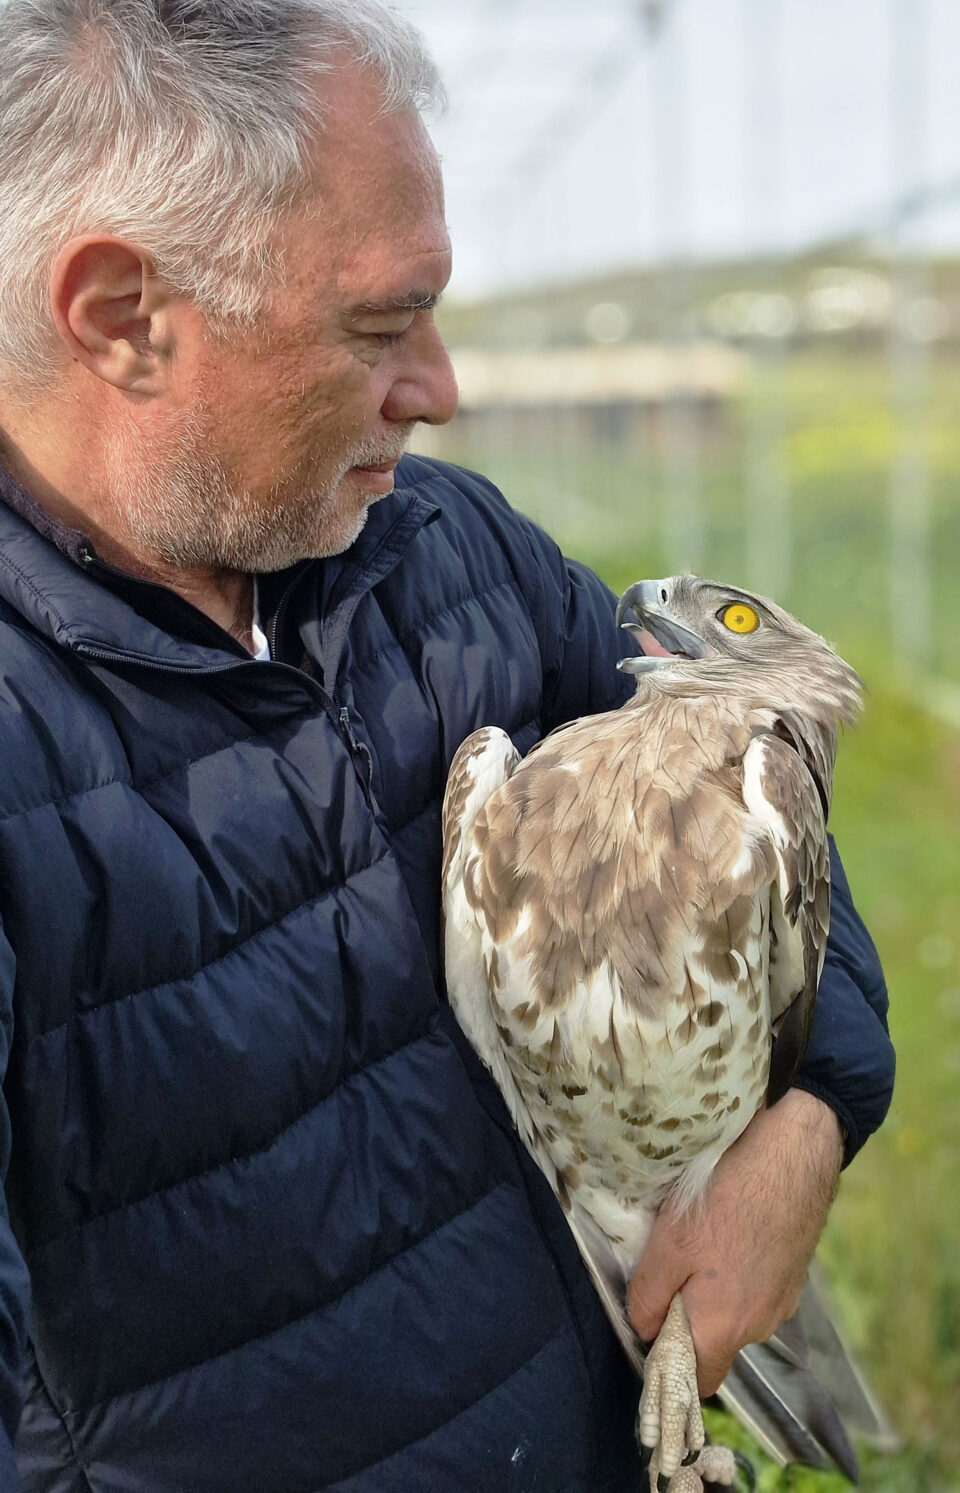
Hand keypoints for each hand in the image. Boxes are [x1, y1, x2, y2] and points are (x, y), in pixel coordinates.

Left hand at [626, 1089, 843, 1395]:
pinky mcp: (795, 1272)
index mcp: (725, 1328)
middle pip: (717, 1343)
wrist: (794, 1153)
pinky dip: (740, 1269)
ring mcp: (784, 1298)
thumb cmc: (727, 1198)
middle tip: (670, 1269)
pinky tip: (731, 1227)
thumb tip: (644, 1328)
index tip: (652, 1326)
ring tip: (701, 1239)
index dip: (669, 1361)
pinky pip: (757, 1286)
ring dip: (716, 1290)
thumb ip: (649, 1297)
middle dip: (690, 1319)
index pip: (699, 1379)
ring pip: (737, 1311)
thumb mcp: (669, 1244)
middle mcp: (761, 1325)